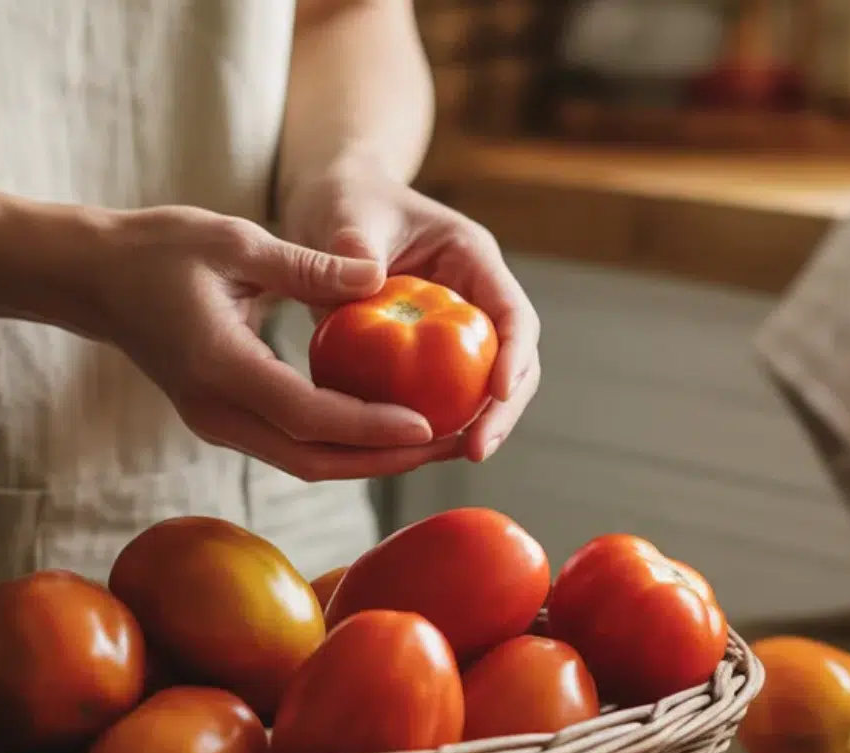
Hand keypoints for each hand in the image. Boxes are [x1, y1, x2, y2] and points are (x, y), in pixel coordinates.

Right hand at [77, 206, 460, 480]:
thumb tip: (378, 276)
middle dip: (387, 461)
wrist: (91, 279)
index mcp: (219, 366)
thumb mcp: (233, 239)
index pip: (306, 415)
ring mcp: (217, 423)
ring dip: (371, 460)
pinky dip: (345, 446)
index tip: (426, 426)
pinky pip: (293, 447)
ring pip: (305, 462)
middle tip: (452, 444)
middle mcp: (216, 410)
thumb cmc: (158, 249)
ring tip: (437, 443)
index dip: (369, 428)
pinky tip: (392, 430)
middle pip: (314, 460)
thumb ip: (307, 265)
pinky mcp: (224, 422)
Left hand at [283, 161, 539, 462]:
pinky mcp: (434, 351)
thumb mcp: (346, 213)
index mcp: (472, 257)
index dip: (514, 354)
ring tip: (458, 457)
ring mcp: (459, 326)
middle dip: (504, 408)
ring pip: (487, 383)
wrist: (334, 202)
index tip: (499, 392)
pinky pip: (446, 392)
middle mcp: (477, 295)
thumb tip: (364, 280)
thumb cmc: (345, 198)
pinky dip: (438, 421)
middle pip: (515, 358)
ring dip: (479, 422)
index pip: (513, 312)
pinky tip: (417, 451)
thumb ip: (352, 247)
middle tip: (477, 450)